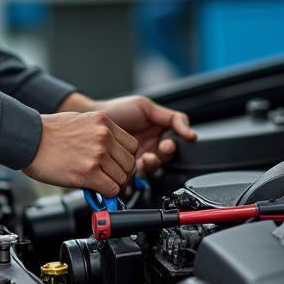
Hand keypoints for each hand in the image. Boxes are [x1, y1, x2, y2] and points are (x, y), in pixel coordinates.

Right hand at [24, 111, 138, 196]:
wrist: (29, 139)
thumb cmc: (49, 131)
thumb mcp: (81, 121)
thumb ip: (99, 134)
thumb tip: (110, 151)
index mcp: (103, 122)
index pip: (132, 145)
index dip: (126, 158)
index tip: (118, 164)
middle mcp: (104, 136)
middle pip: (130, 163)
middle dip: (122, 174)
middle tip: (111, 178)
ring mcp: (97, 154)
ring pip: (123, 178)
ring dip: (114, 185)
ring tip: (102, 184)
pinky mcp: (88, 173)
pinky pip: (111, 189)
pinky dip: (106, 194)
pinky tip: (97, 190)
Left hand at [58, 93, 196, 176]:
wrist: (92, 118)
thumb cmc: (118, 109)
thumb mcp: (147, 107)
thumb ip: (172, 118)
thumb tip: (191, 132)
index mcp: (159, 132)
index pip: (175, 143)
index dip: (173, 145)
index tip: (169, 143)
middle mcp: (151, 146)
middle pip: (166, 158)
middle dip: (165, 155)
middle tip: (161, 148)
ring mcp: (139, 157)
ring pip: (154, 167)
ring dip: (153, 164)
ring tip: (146, 157)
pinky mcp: (127, 167)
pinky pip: (139, 175)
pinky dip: (140, 171)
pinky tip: (137, 164)